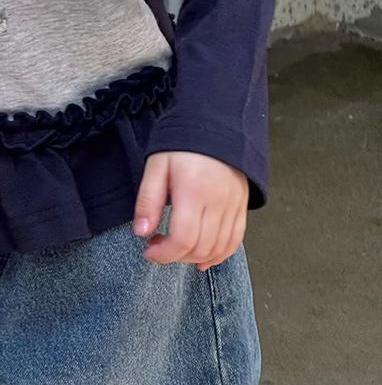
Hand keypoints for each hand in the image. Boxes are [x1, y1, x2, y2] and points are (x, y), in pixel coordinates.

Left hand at [132, 151, 247, 269]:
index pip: (182, 239)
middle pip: (200, 248)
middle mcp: (218, 202)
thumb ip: (148, 201)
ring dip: (195, 258)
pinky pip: (235, 240)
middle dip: (176, 257)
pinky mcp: (242, 206)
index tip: (149, 251)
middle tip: (159, 245)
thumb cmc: (182, 145)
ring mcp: (233, 206)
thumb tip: (141, 232)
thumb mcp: (156, 167)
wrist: (215, 126)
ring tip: (177, 249)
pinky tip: (203, 258)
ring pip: (218, 249)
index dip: (164, 254)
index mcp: (193, 191)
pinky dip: (219, 254)